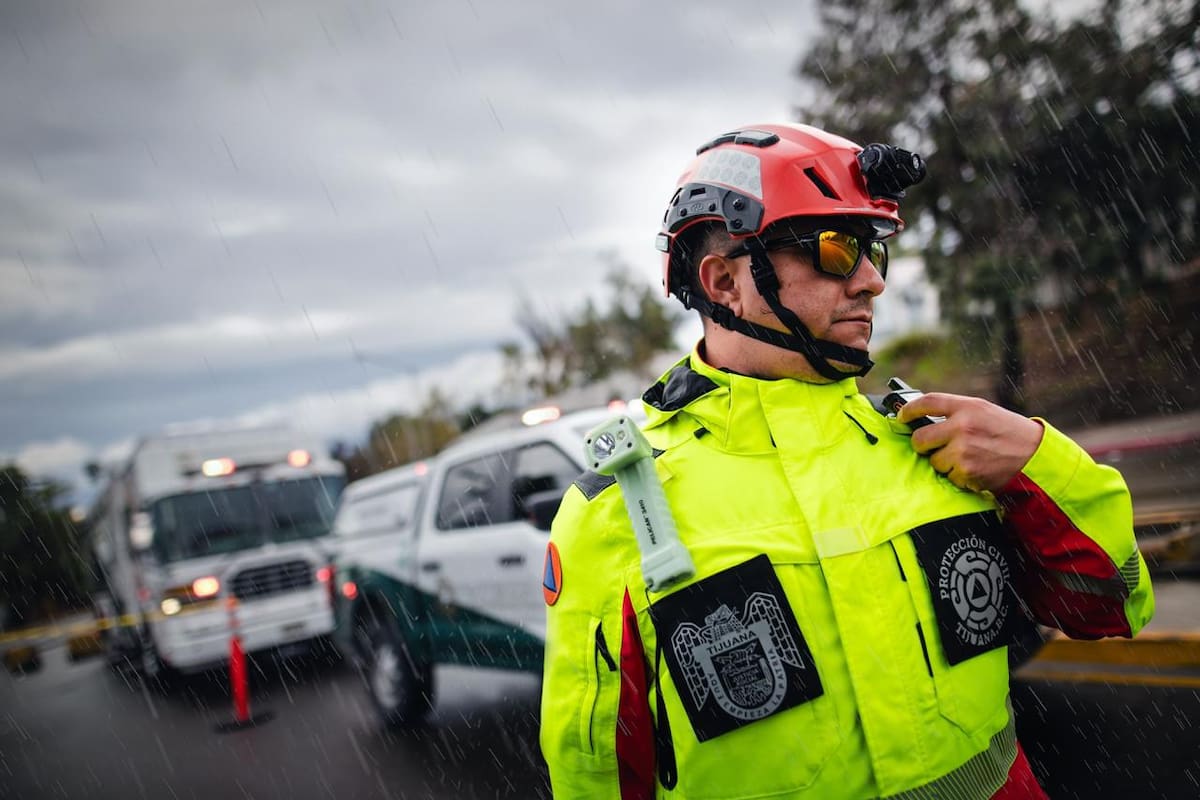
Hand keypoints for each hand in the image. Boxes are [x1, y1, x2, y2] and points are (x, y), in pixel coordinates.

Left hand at [897, 393, 1043, 492]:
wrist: (1035, 455)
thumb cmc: (1007, 432)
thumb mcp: (983, 411)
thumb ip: (955, 412)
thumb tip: (923, 418)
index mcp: (967, 407)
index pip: (928, 402)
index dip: (909, 409)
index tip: (901, 417)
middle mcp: (963, 427)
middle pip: (920, 438)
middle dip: (922, 445)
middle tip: (932, 446)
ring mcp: (964, 451)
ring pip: (933, 461)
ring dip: (944, 463)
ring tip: (966, 458)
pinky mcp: (967, 472)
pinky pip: (948, 477)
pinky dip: (958, 477)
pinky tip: (975, 469)